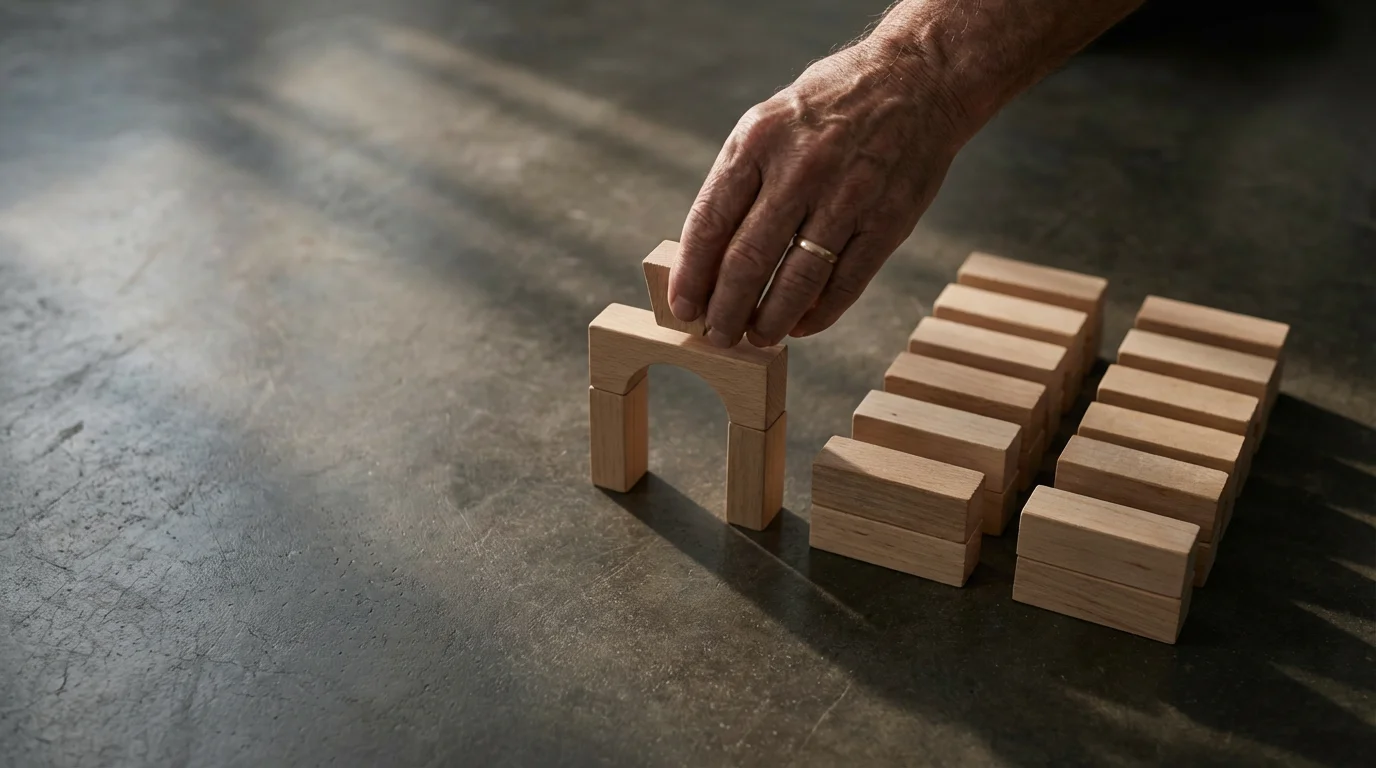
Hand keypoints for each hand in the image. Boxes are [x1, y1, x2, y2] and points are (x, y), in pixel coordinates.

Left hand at [667, 37, 972, 347]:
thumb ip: (740, 181)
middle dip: (726, 310)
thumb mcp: (770, 121)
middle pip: (748, 260)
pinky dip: (820, 313)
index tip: (683, 307)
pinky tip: (803, 325)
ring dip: (771, 320)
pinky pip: (846, 283)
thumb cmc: (833, 105)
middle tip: (717, 334)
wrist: (919, 77)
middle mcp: (800, 168)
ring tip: (758, 337)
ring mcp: (847, 196)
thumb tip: (707, 255)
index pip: (710, 222)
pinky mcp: (887, 221)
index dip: (693, 275)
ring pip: (797, 280)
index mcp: (758, 141)